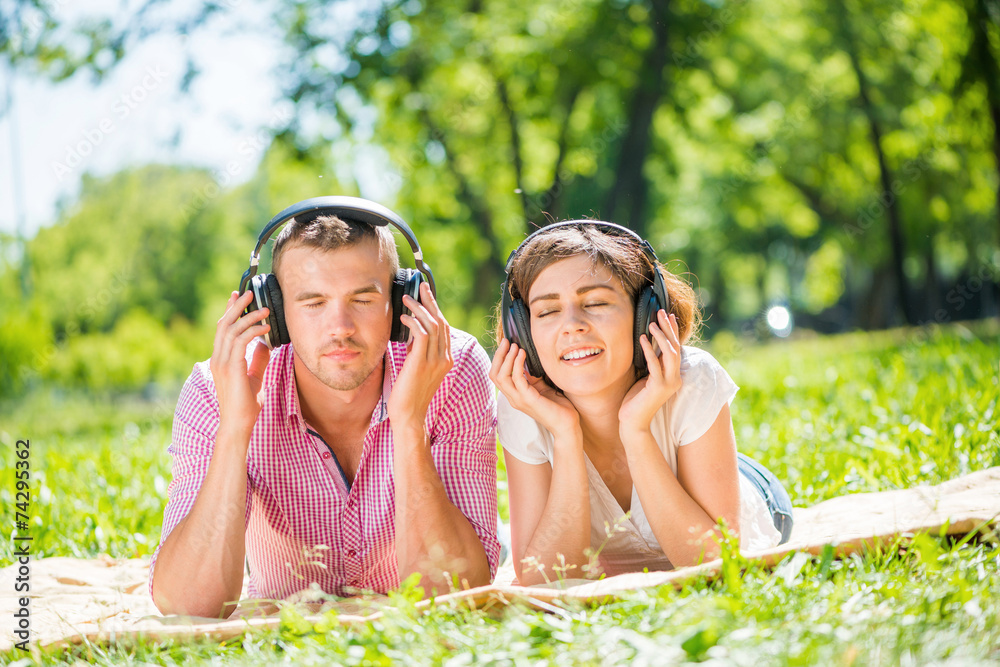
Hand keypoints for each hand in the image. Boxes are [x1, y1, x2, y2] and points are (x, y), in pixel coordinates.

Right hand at [209, 291, 271, 430]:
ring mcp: (222, 363)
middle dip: (236, 307)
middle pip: (224, 325)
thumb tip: (265, 344)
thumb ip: (257, 360)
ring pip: (231, 330)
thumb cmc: (246, 405)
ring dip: (249, 317)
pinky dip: (253, 331)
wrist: (238, 424)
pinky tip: (266, 328)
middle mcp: (218, 359)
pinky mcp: (231, 368)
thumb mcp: (254, 377)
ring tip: (264, 308)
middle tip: (248, 293)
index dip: (229, 312)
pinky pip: (241, 342)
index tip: (236, 297)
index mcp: (220, 360)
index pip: (222, 330)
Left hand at [387, 281, 453, 426]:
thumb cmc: (408, 395)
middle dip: (430, 301)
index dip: (435, 309)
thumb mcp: (416, 368)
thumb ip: (418, 351)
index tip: (426, 295)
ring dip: (419, 309)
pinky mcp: (422, 364)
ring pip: (432, 325)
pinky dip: (413, 322)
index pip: (444, 328)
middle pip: (441, 321)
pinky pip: (421, 335)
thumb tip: (412, 331)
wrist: (408, 417)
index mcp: (445, 360)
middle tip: (421, 286)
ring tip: (406, 299)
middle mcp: (444, 359)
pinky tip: (403, 318)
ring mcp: (435, 362)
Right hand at [489, 338, 580, 437]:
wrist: (567, 424)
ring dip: (506, 358)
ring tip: (515, 346)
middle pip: (494, 375)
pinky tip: (523, 354)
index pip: (496, 376)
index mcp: (514, 395)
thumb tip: (527, 359)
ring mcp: (519, 400)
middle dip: (499, 355)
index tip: (506, 344)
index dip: (498, 359)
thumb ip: (532, 376)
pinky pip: (517, 378)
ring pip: (501, 377)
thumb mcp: (541, 386)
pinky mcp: (528, 399)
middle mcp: (513, 398)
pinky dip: (517, 364)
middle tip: (506, 341)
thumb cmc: (557, 406)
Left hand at [619, 310, 681, 437]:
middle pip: (675, 347)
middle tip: (661, 312)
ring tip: (651, 324)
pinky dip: (648, 351)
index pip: (676, 348)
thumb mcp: (645, 377)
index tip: (668, 315)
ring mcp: (668, 384)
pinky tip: (641, 340)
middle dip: (669, 328)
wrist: (633, 423)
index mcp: (673, 375)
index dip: (673, 330)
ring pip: (670, 355)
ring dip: (661, 337)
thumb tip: (649, 343)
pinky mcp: (658, 388)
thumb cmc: (636, 400)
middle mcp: (675, 378)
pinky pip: (654, 365)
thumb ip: (652, 363)